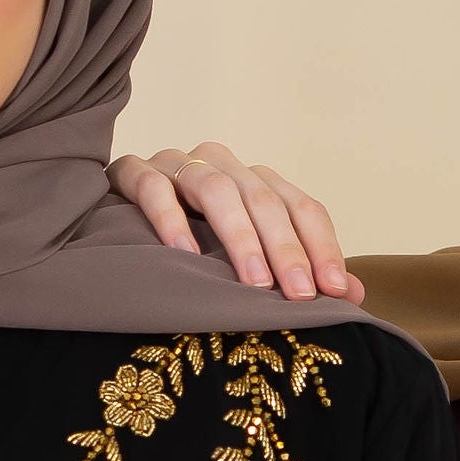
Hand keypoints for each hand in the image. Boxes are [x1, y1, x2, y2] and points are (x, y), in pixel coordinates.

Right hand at [109, 145, 363, 303]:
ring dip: (239, 237)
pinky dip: (171, 219)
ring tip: (253, 283)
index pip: (301, 206)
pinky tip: (184, 254)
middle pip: (265, 199)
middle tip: (300, 295)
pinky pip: (153, 186)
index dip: (322, 247)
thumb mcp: (244, 261)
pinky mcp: (132, 171)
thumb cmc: (187, 246)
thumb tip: (353, 296)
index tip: (334, 292)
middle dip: (286, 249)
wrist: (106, 220)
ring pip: (217, 189)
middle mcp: (222, 164)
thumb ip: (295, 273)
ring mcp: (176, 164)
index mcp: (255, 182)